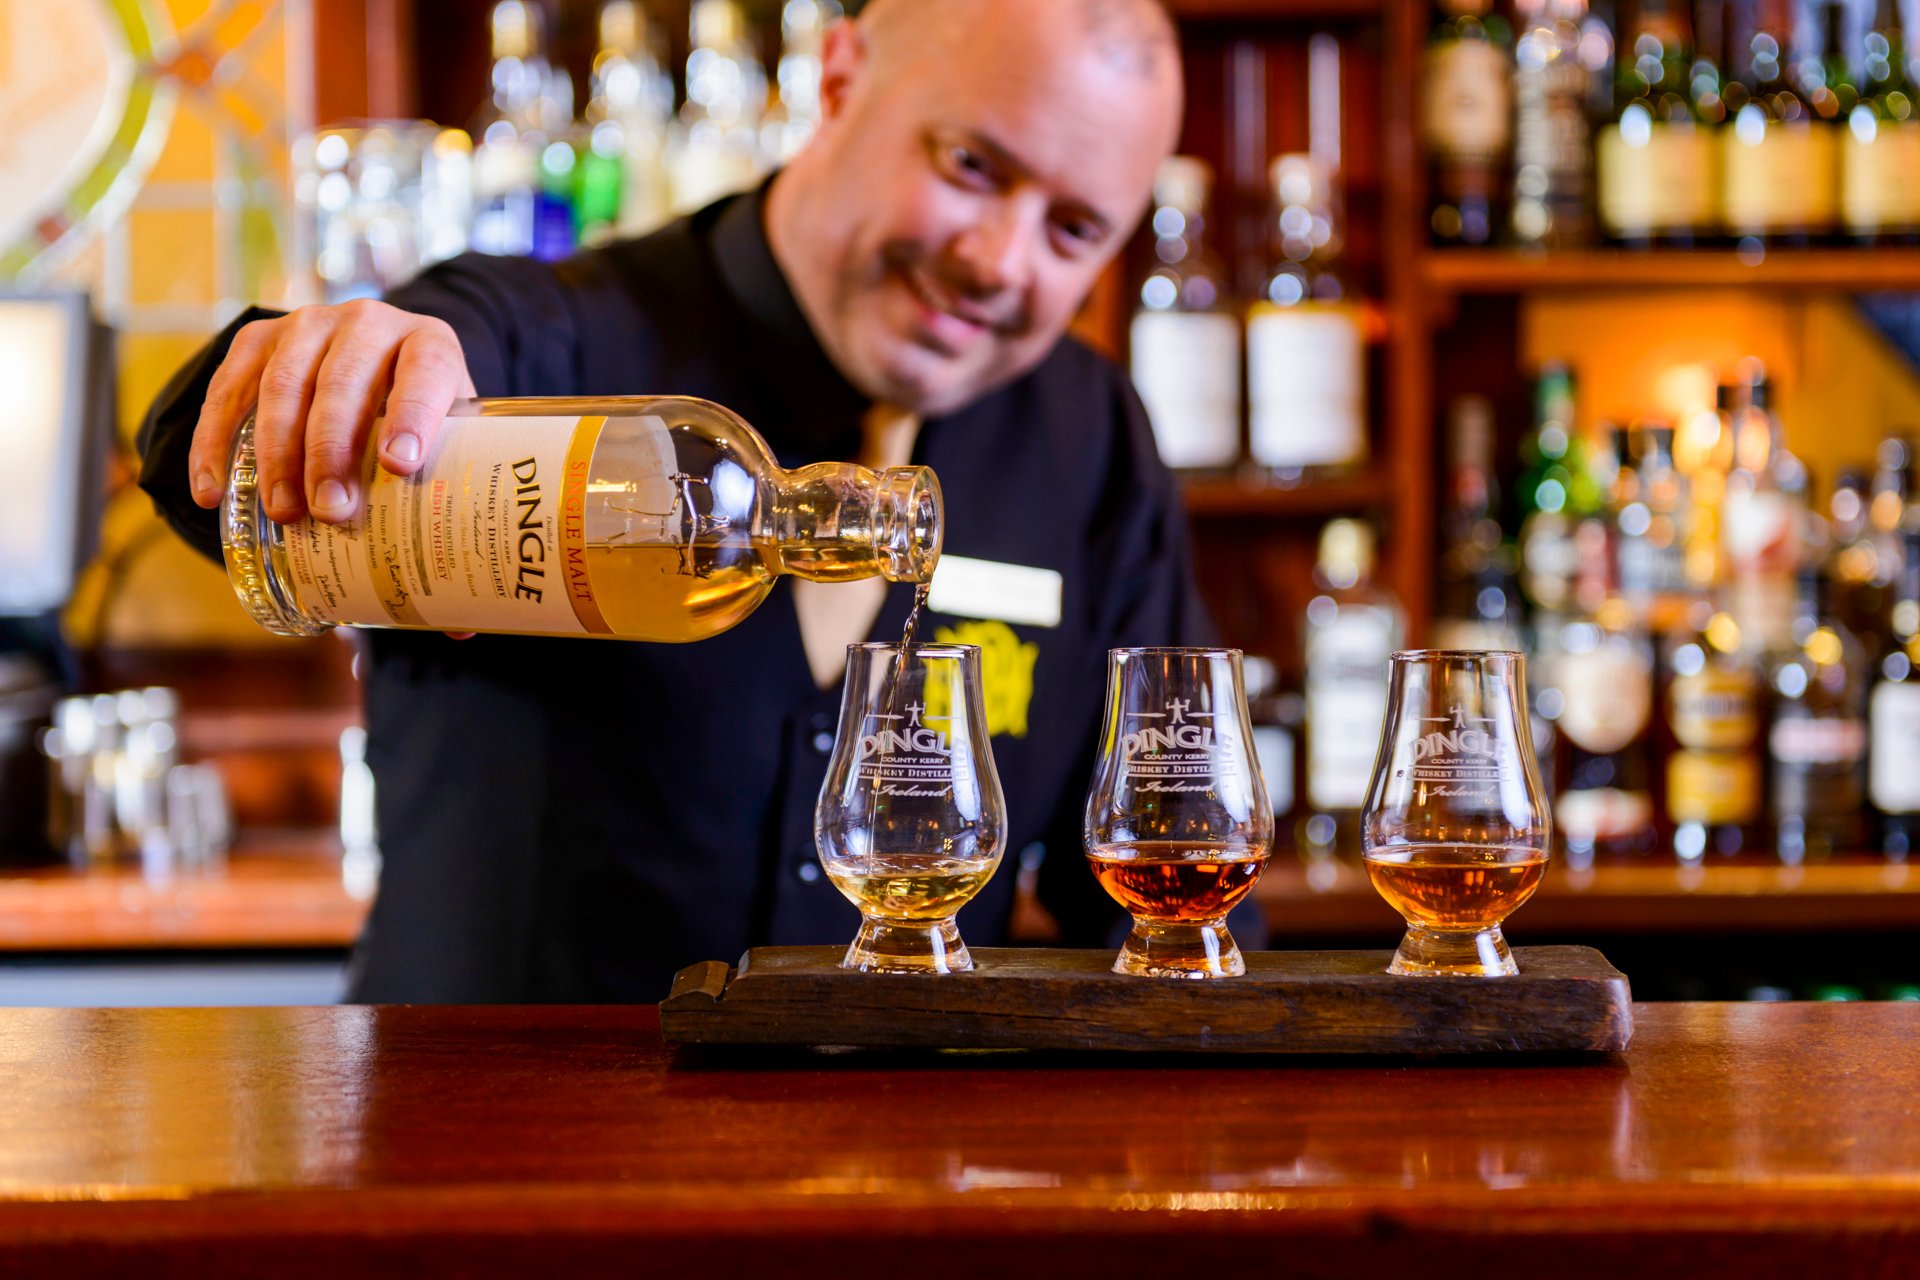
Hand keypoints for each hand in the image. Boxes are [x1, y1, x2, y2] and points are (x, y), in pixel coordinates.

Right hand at [188, 300, 476, 524]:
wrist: (376, 366)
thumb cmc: (417, 420)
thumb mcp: (446, 437)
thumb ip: (447, 479)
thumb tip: (446, 588)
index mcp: (428, 343)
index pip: (424, 373)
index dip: (412, 417)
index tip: (399, 466)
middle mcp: (368, 322)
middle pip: (342, 383)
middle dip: (331, 451)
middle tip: (330, 510)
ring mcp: (309, 325)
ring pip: (283, 385)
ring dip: (277, 454)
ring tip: (283, 512)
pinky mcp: (259, 338)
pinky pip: (228, 389)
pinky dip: (214, 443)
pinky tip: (212, 492)